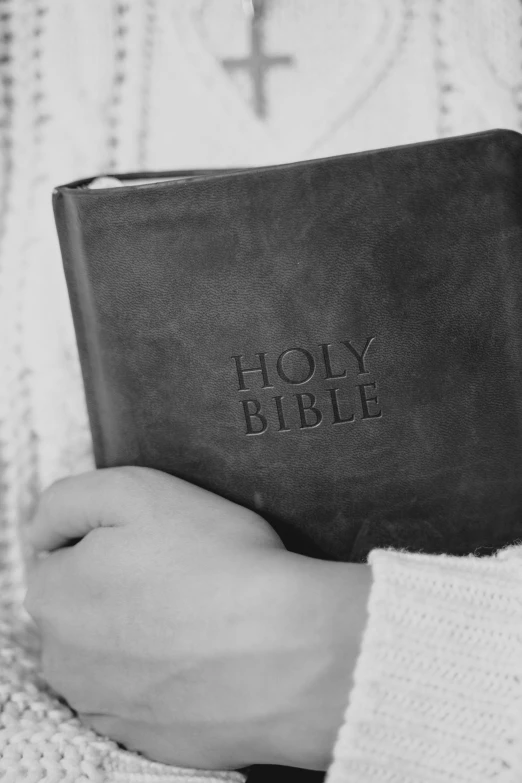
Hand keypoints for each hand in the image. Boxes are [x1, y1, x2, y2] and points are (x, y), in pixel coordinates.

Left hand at [25, 467, 369, 770]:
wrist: (289, 650)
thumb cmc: (219, 561)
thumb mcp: (138, 491)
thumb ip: (69, 502)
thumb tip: (40, 534)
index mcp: (55, 594)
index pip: (65, 556)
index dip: (113, 541)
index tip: (158, 543)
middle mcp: (64, 659)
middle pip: (85, 608)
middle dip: (120, 589)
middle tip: (184, 577)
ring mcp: (104, 707)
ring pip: (111, 655)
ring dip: (140, 637)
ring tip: (200, 619)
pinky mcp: (146, 740)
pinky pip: (144, 696)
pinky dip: (166, 677)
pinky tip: (206, 660)